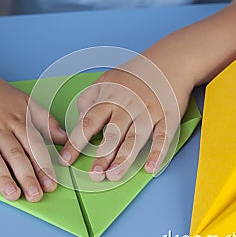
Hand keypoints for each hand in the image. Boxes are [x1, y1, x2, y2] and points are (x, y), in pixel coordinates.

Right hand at [0, 75, 66, 201]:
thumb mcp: (26, 102)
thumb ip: (45, 121)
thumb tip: (64, 138)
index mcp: (18, 120)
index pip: (33, 146)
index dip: (43, 166)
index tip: (51, 184)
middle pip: (15, 154)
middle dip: (27, 176)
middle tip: (35, 196)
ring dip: (3, 176)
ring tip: (13, 194)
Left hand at [59, 64, 191, 181]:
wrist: (169, 61)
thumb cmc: (135, 75)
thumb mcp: (106, 80)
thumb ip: (90, 99)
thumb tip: (80, 120)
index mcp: (110, 98)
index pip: (88, 123)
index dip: (76, 143)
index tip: (66, 160)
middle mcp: (128, 106)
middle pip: (112, 134)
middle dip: (102, 155)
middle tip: (94, 175)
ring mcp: (148, 112)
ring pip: (135, 138)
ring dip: (124, 158)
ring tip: (114, 175)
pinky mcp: (167, 117)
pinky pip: (163, 136)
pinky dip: (158, 152)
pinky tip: (150, 168)